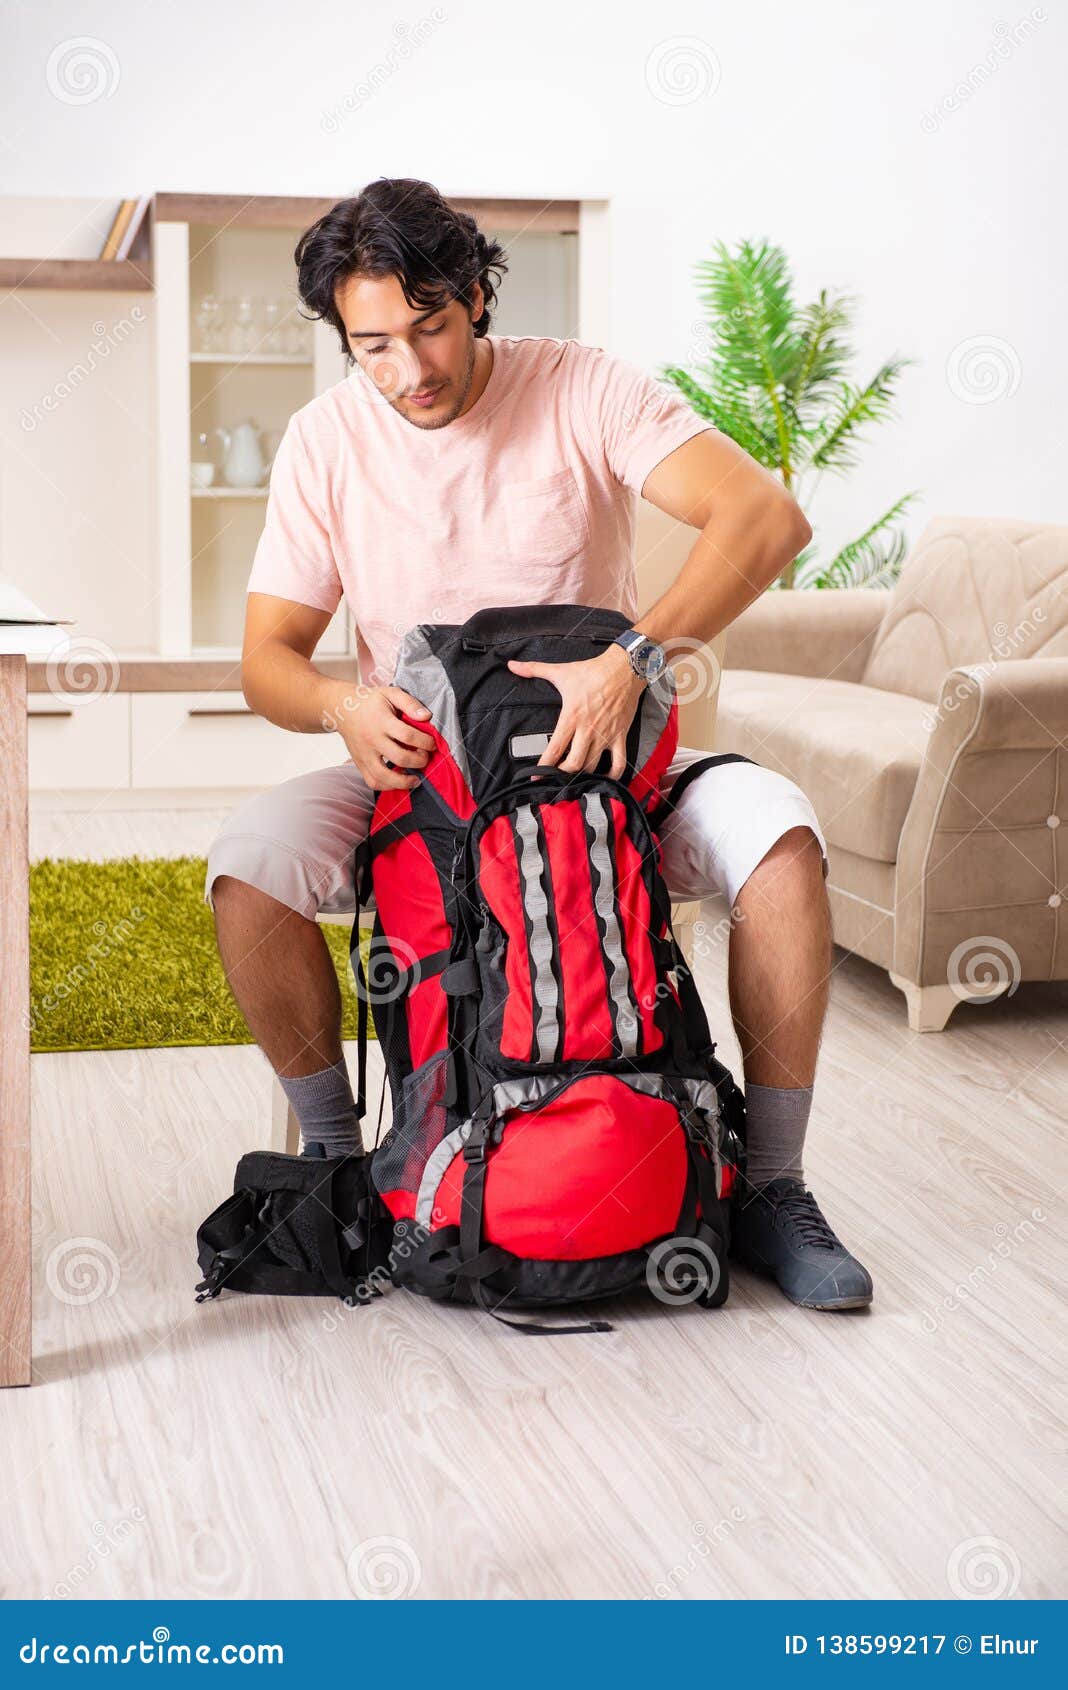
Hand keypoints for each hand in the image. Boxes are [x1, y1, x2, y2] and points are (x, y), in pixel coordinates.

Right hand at [334, 685, 436, 790]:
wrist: (343, 709)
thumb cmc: (370, 702)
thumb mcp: (391, 693)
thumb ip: (410, 703)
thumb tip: (426, 716)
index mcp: (381, 721)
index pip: (408, 736)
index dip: (425, 742)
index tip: (432, 744)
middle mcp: (372, 739)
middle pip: (400, 757)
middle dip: (419, 761)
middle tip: (425, 757)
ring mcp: (364, 754)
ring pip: (384, 776)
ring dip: (404, 781)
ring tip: (416, 778)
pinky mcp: (359, 763)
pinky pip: (372, 782)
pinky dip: (387, 786)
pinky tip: (398, 780)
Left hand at [506, 645, 644, 777]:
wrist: (624, 668)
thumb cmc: (592, 671)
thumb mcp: (561, 670)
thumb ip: (534, 669)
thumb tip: (512, 665)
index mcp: (571, 717)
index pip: (555, 748)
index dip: (544, 766)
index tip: (536, 777)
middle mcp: (588, 729)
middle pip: (574, 764)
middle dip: (562, 773)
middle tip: (555, 775)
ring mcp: (606, 734)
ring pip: (592, 765)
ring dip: (582, 774)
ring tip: (574, 776)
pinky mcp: (620, 735)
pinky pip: (619, 762)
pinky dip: (613, 774)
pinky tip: (605, 776)